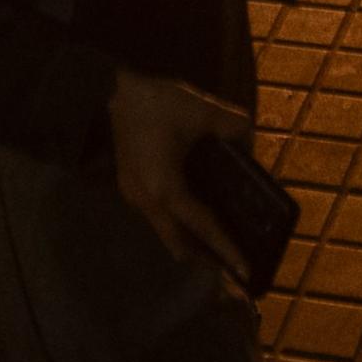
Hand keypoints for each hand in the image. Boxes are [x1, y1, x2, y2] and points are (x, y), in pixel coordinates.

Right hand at [106, 68, 252, 281]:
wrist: (111, 90)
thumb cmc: (157, 103)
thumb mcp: (203, 109)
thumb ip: (234, 127)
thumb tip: (249, 142)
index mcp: (166, 189)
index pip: (203, 227)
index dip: (226, 249)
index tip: (245, 271)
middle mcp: (147, 202)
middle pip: (179, 244)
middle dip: (205, 257)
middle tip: (231, 266)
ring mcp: (134, 197)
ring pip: (165, 232)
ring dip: (189, 241)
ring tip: (217, 243)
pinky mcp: (129, 187)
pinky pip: (157, 217)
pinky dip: (177, 223)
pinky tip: (193, 212)